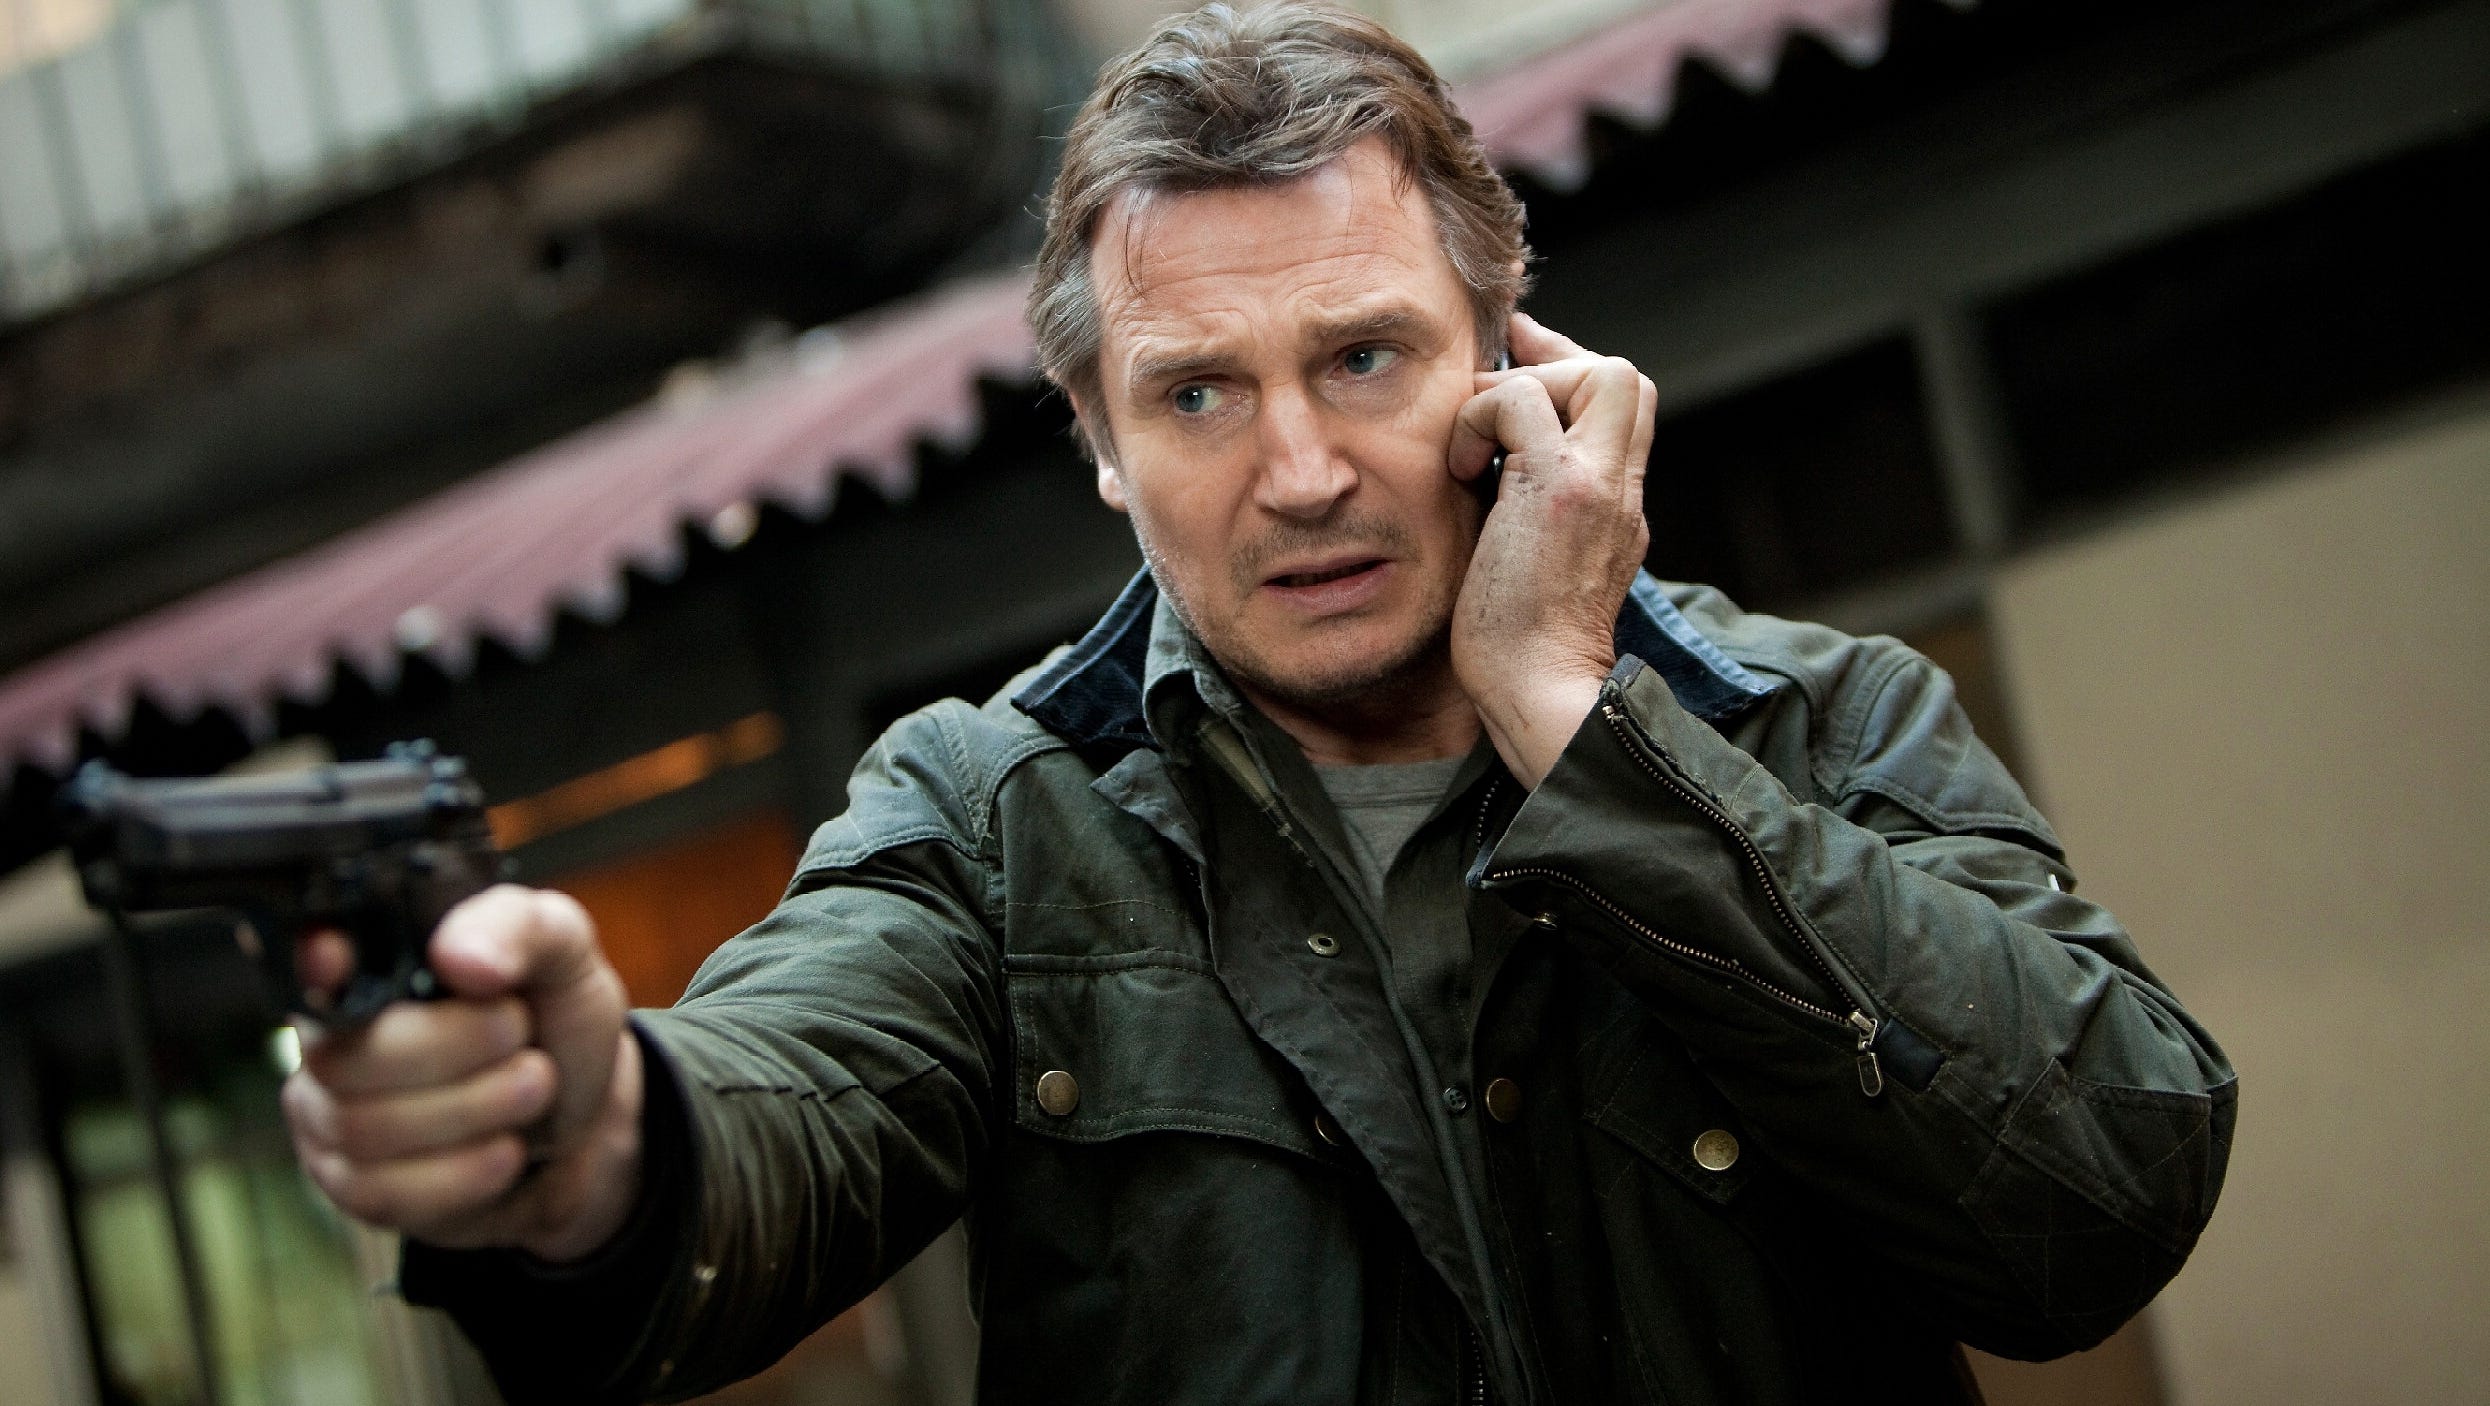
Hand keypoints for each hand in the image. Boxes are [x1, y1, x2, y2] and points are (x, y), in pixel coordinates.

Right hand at [281, 885, 642, 1261]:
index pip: (306, 960)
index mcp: (369, 966)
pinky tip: (504, 1150)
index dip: (315, 963)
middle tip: (524, 1038)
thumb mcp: (563, 954)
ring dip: (474, 1111)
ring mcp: (331, 1116)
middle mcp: (331, 1039)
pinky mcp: (355, 1186)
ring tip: (532, 1088)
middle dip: (457, 1051)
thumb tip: (458, 953)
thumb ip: (518, 929)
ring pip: (363, 1130)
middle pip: (347, 1059)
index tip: (338, 958)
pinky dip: (463, 1173)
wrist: (586, 1116)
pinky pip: (382, 1192)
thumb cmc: (553, 1022)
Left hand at [1447, 312, 1655, 786]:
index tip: (1516, 369)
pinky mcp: (1558, 490)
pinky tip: (1459, 469)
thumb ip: (1531, 514)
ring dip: (1521, 389)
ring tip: (1473, 444)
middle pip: (1626, 378)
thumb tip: (1487, 472)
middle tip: (1491, 384)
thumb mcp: (1537, 564)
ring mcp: (1597, 486)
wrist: (1537, 693)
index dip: (1568, 373)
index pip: (1620, 409)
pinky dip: (1480, 416)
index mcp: (1617, 507)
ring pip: (1600, 373)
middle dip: (1555, 362)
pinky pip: (1522, 400)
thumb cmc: (1517, 648)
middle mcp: (1620, 490)